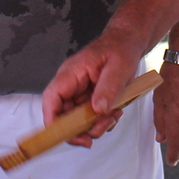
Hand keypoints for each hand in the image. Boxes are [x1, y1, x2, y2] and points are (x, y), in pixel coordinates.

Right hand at [43, 32, 141, 146]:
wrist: (127, 43)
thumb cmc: (120, 48)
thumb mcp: (118, 67)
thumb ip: (108, 88)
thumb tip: (98, 109)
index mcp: (71, 73)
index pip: (51, 98)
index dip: (52, 119)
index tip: (64, 135)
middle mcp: (71, 84)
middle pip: (62, 115)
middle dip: (80, 129)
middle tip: (101, 127)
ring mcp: (79, 93)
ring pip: (76, 120)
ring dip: (95, 125)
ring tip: (113, 115)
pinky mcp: (88, 99)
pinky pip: (89, 118)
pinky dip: (102, 121)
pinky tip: (115, 111)